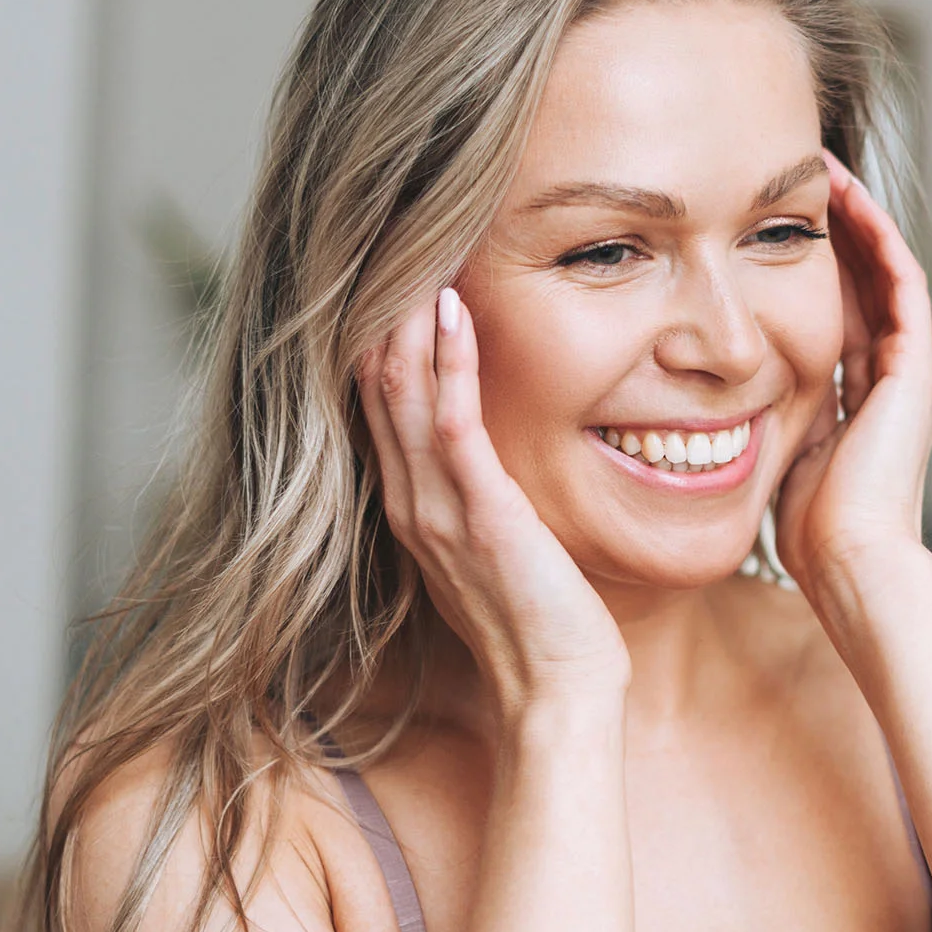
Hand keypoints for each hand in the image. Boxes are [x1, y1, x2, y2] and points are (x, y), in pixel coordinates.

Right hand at [358, 289, 630, 714]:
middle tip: (394, 240)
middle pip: (376, 386)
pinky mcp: (481, 516)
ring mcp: (438, 510)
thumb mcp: (490, 549)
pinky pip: (453, 426)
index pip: (380, 404)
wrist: (555, 692)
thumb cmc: (536, 621)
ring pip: (401, 394)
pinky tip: (452, 313)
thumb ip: (471, 499)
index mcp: (413, 508)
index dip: (382, 337)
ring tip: (416, 253)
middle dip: (384, 312)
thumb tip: (478, 458)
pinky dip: (450, 365)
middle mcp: (411, 502)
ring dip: (407, 321)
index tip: (396, 275)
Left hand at [774, 150, 931, 597]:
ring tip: (824, 170)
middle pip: (865, 282)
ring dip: (857, 219)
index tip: (772, 226)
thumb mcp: (781, 456)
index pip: (838, 312)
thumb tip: (718, 399)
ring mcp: (911, 368)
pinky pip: (899, 282)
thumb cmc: (811, 530)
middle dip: (835, 230)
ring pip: (886, 271)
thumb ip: (768, 419)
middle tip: (800, 179)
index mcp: (862, 398)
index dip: (812, 267)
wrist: (850, 559)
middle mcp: (893, 376)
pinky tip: (847, 198)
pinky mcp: (916, 365)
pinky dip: (876, 238)